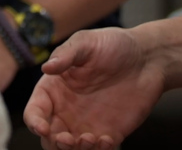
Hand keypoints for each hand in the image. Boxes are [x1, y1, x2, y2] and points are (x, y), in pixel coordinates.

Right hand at [24, 28, 162, 149]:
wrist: (147, 57)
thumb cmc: (113, 45)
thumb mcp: (86, 42)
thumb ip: (66, 54)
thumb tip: (46, 67)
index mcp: (55, 89)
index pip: (35, 111)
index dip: (34, 122)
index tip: (43, 127)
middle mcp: (66, 110)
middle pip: (49, 138)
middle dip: (54, 143)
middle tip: (68, 139)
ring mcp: (87, 124)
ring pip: (70, 149)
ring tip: (90, 139)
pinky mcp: (108, 134)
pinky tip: (107, 139)